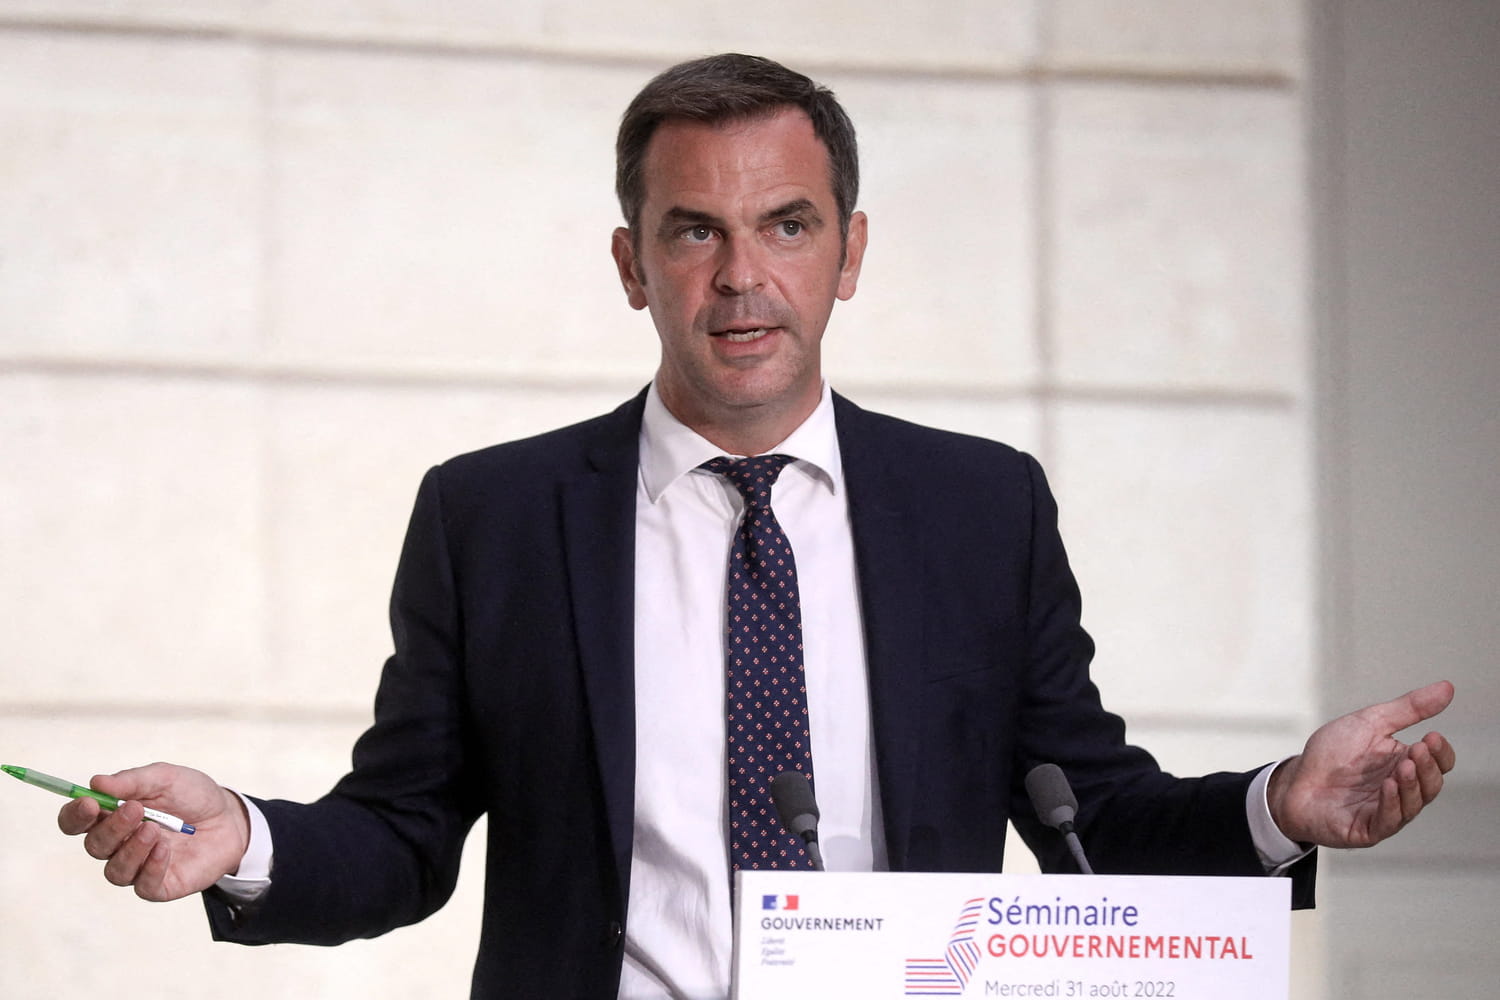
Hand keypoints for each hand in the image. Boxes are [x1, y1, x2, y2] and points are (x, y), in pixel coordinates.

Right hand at [57, 762, 250, 901]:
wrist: (231, 818)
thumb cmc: (192, 796)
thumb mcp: (166, 778)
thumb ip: (132, 781)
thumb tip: (95, 782)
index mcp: (111, 816)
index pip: (76, 822)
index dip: (75, 816)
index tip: (89, 803)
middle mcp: (118, 845)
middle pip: (94, 846)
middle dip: (112, 828)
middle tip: (136, 809)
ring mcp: (138, 867)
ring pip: (115, 870)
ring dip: (131, 849)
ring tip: (154, 829)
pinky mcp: (159, 885)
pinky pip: (143, 886)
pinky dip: (151, 867)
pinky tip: (165, 849)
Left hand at [1268, 680, 1455, 847]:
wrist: (1295, 780)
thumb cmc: (1332, 754)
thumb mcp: (1370, 723)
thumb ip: (1408, 709)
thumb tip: (1447, 687)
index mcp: (1405, 764)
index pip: (1439, 763)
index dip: (1441, 752)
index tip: (1432, 736)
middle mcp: (1401, 790)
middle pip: (1431, 784)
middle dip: (1428, 767)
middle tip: (1420, 748)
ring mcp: (1385, 811)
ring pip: (1413, 804)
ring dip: (1411, 785)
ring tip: (1404, 766)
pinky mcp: (1367, 828)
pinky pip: (1387, 820)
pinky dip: (1391, 803)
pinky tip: (1388, 785)